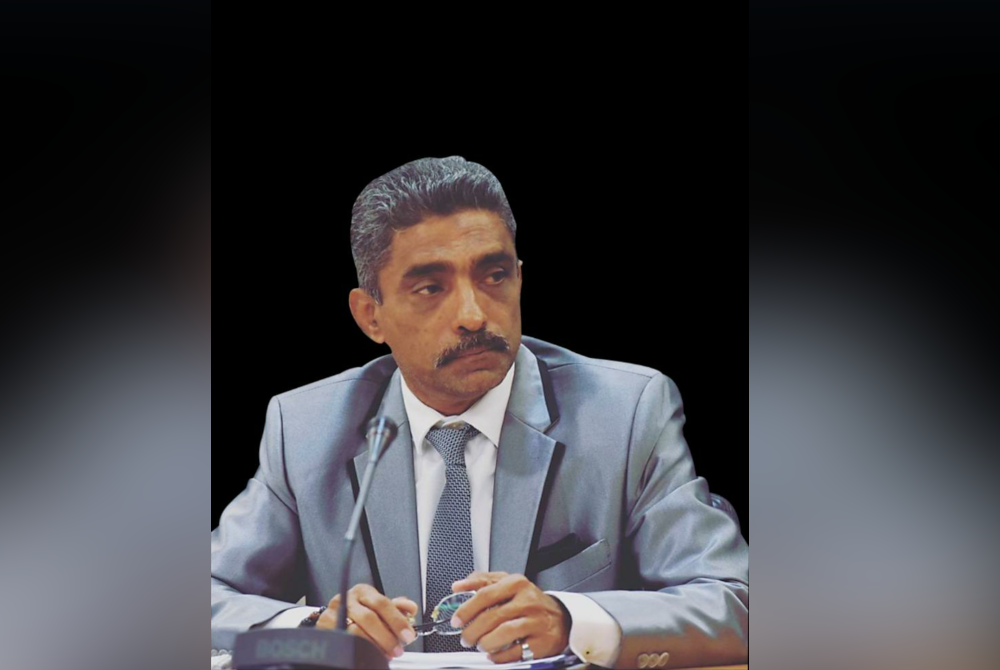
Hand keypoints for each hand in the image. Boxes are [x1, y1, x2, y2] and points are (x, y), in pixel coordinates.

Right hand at [316, 584, 417, 661]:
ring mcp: (333, 614)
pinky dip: (359, 649)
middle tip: (397, 649)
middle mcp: (347, 600)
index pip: (382, 603)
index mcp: (363, 591)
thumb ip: (395, 608)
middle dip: (387, 637)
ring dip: (374, 646)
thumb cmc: (360, 614)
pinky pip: (344, 641)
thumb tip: (410, 608)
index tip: (408, 634)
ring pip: (355, 632)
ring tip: (385, 654)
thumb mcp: (378, 607)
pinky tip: (367, 654)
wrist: (335, 620)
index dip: (397, 620)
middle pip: (369, 618)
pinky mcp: (324, 628)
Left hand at [449, 571, 570, 663]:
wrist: (560, 618)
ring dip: (485, 643)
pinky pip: (515, 652)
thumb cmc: (528, 601)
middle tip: (466, 638)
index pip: (485, 594)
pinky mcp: (541, 642)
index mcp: (516, 583)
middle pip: (492, 616)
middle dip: (473, 631)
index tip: (456, 620)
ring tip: (480, 645)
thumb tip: (458, 586)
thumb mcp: (508, 584)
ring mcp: (536, 621)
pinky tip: (494, 654)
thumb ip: (482, 581)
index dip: (467, 609)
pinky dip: (499, 656)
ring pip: (503, 634)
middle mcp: (527, 600)